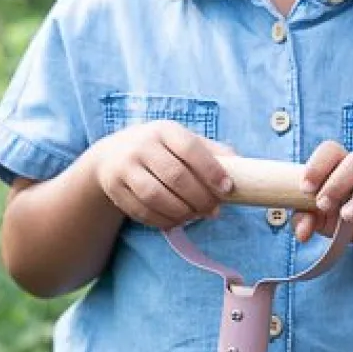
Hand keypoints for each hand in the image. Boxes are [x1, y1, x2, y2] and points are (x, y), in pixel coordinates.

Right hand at [92, 121, 234, 228]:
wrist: (111, 155)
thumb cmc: (158, 148)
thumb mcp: (181, 140)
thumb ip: (210, 152)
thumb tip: (241, 166)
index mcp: (164, 130)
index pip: (190, 149)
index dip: (211, 171)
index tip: (227, 189)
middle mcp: (141, 145)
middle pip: (175, 177)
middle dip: (199, 198)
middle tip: (213, 210)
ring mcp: (124, 167)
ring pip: (155, 197)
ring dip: (181, 212)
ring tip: (195, 216)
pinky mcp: (114, 188)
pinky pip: (141, 211)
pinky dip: (162, 220)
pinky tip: (176, 221)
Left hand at [293, 141, 352, 259]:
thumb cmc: (345, 220)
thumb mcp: (322, 222)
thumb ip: (305, 221)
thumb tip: (301, 232)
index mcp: (342, 167)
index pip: (332, 150)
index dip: (317, 164)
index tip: (305, 188)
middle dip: (337, 181)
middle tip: (323, 204)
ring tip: (348, 216)